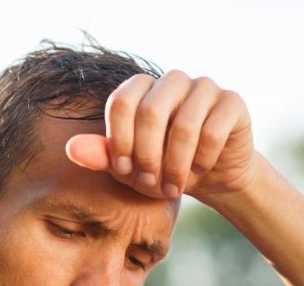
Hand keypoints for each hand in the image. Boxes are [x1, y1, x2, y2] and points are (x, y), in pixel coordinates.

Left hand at [65, 70, 258, 200]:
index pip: (120, 102)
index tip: (126, 171)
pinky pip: (213, 131)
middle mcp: (172, 80)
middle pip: (150, 112)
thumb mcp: (128, 167)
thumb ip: (102, 155)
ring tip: (175, 186)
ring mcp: (205, 87)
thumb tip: (71, 149)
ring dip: (177, 165)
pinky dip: (203, 159)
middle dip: (148, 156)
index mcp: (142, 87)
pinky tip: (200, 171)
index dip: (120, 141)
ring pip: (185, 124)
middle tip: (151, 184)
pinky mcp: (232, 102)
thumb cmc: (162, 167)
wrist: (209, 176)